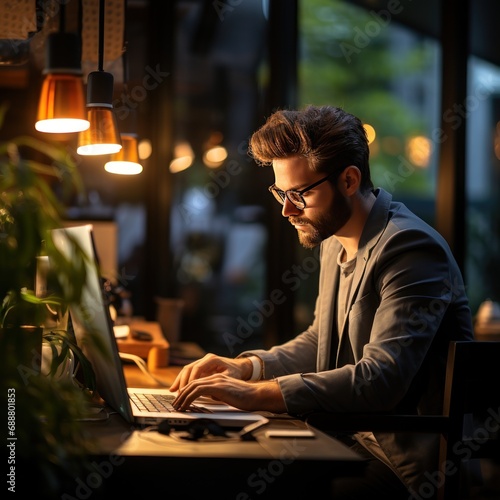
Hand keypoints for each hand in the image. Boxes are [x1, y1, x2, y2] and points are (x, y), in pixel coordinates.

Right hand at [169, 353, 252, 391]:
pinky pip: (188, 374)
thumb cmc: (235, 372)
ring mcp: (201, 363)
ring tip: (174, 391)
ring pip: (186, 370)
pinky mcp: (200, 369)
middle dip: (183, 380)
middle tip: (180, 392)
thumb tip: (210, 392)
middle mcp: (205, 359)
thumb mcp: (230, 376)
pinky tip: (175, 388)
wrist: (238, 367)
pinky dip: (182, 381)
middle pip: (189, 368)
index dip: (192, 378)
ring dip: (179, 381)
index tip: (188, 388)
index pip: (198, 367)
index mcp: (212, 359)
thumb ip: (219, 382)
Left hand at [171, 374, 286, 412]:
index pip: (196, 381)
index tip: (179, 399)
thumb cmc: (244, 397)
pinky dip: (189, 398)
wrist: (255, 395)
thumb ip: (216, 393)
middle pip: (191, 382)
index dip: (185, 390)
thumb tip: (206, 400)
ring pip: (192, 385)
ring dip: (182, 397)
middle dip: (180, 393)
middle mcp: (214, 377)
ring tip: (177, 407)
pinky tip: (186, 406)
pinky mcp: (217, 386)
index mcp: (216, 378)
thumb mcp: (226, 394)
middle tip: (174, 404)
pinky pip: (198, 390)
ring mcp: (215, 380)